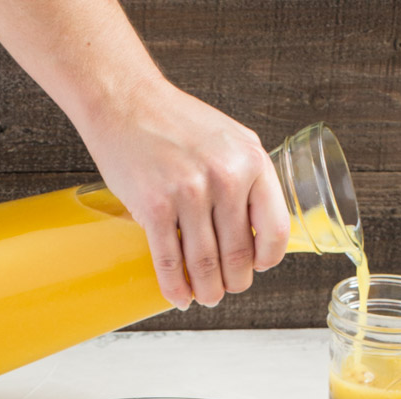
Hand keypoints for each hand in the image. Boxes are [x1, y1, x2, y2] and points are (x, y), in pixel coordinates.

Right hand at [78, 79, 290, 309]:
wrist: (125, 100)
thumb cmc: (176, 123)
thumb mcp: (230, 141)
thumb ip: (248, 180)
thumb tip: (259, 232)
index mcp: (251, 161)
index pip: (276, 230)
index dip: (267, 259)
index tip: (256, 266)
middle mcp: (225, 177)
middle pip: (239, 256)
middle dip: (233, 283)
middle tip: (226, 288)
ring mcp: (189, 192)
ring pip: (206, 266)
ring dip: (207, 292)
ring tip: (205, 297)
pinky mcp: (155, 207)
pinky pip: (170, 262)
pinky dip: (175, 287)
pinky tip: (178, 296)